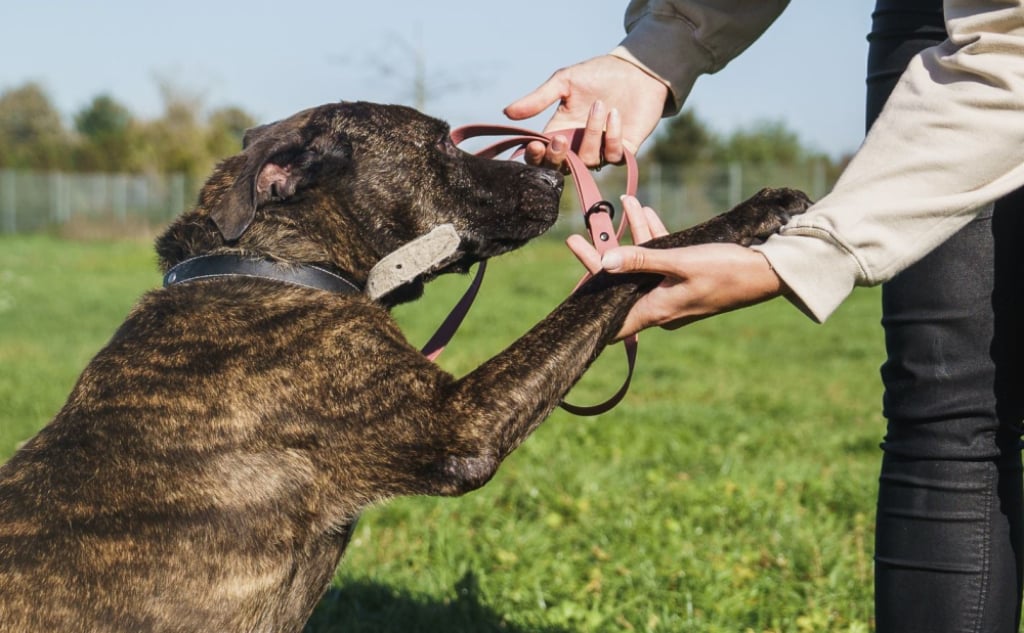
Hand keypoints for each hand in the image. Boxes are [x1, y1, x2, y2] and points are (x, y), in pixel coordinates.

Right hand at [504, 55, 667, 167]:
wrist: (636, 70)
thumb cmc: (598, 74)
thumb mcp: (564, 81)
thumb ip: (538, 99)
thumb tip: (507, 112)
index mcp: (560, 131)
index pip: (541, 156)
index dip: (535, 157)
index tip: (536, 144)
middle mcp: (578, 146)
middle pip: (559, 169)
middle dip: (557, 158)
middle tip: (560, 138)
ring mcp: (600, 151)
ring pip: (588, 160)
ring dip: (591, 132)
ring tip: (599, 104)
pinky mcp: (623, 151)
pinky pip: (612, 155)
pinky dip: (612, 135)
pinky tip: (615, 113)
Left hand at [567, 196, 784, 338]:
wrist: (770, 272)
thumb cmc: (727, 270)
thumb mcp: (681, 262)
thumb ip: (642, 260)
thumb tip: (604, 262)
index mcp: (656, 310)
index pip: (612, 319)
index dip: (589, 308)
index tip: (568, 299)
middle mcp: (661, 305)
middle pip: (620, 283)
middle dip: (599, 257)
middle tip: (574, 238)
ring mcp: (674, 292)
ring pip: (642, 264)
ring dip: (631, 235)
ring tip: (618, 205)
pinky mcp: (688, 277)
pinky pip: (662, 258)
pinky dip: (654, 236)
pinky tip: (645, 210)